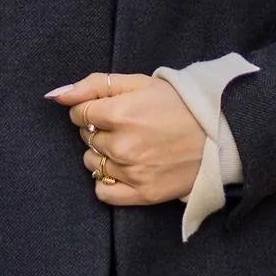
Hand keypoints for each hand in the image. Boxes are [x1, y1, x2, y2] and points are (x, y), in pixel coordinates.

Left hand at [45, 71, 205, 206]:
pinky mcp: (143, 194)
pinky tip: (125, 168)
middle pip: (86, 139)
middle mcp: (123, 146)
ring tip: (131, 146)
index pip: (79, 114)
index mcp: (121, 114)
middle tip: (128, 126)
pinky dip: (108, 181)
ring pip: (92, 164)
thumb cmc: (180, 104)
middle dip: (100, 131)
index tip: (111, 110)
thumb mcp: (139, 82)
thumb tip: (55, 96)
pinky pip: (103, 192)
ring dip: (103, 155)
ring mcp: (132, 172)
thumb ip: (94, 85)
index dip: (91, 109)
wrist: (221, 133)